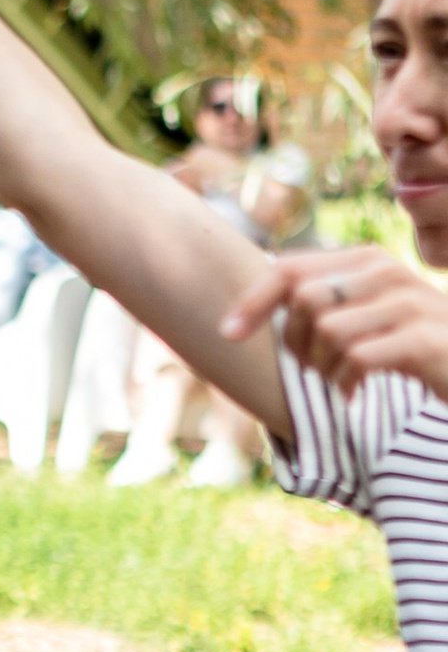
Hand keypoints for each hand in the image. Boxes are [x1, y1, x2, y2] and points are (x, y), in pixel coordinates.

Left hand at [222, 240, 447, 403]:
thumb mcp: (362, 314)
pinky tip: (355, 392)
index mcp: (365, 259)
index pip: (289, 268)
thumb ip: (318, 301)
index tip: (227, 333)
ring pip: (328, 330)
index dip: (252, 301)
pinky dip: (346, 382)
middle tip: (315, 368)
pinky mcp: (423, 339)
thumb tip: (242, 311)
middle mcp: (388, 271)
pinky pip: (357, 358)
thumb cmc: (404, 344)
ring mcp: (409, 302)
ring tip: (340, 380)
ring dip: (323, 368)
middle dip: (296, 344)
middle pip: (304, 301)